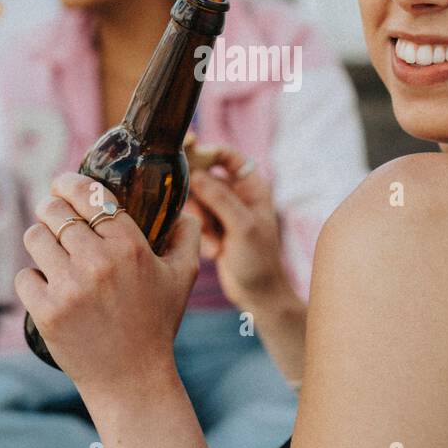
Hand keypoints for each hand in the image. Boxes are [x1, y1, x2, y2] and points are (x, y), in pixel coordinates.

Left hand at [14, 172, 201, 394]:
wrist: (132, 379)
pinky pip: (24, 276)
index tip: (63, 184)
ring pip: (35, 237)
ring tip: (47, 246)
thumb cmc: (156, 324)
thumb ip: (187, 236)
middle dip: (50, 208)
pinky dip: (32, 278)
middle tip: (51, 212)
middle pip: (55, 211)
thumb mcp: (183, 277)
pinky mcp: (46, 311)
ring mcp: (70, 287)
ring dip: (39, 238)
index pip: (89, 195)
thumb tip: (184, 209)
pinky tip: (44, 284)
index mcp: (130, 246)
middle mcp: (98, 261)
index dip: (70, 183)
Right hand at [186, 145, 290, 309]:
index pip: (228, 156)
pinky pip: (194, 220)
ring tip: (215, 243)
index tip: (188, 158)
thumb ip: (219, 198)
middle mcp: (236, 194)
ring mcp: (222, 212)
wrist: (258, 295)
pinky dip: (200, 235)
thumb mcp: (242, 227)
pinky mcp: (211, 228)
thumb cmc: (259, 261)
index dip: (208, 152)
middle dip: (199, 198)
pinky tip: (214, 252)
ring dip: (200, 222)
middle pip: (204, 177)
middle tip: (201, 216)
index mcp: (251, 186)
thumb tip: (195, 174)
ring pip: (195, 201)